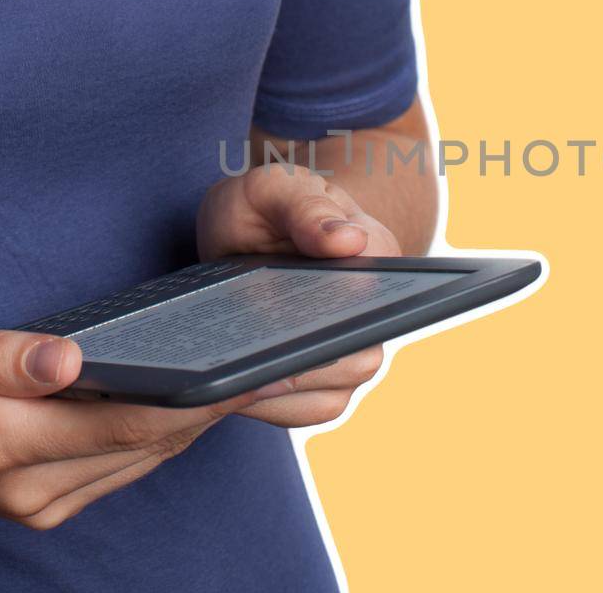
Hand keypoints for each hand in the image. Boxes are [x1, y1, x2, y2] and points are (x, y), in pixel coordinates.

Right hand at [0, 308, 287, 529]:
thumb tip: (66, 358)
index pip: (125, 420)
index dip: (197, 394)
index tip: (254, 361)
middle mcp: (30, 487)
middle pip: (149, 444)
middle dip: (219, 403)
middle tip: (282, 357)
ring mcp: (42, 504)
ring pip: (145, 459)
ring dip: (201, 420)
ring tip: (259, 370)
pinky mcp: (49, 504)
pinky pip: (126, 466)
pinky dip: (167, 433)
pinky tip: (201, 396)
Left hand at [196, 164, 396, 426]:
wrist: (243, 237)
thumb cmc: (261, 208)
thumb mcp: (270, 190)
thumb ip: (304, 207)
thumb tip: (347, 241)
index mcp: (373, 254)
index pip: (376, 297)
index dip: (338, 318)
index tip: (289, 324)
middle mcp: (373, 310)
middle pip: (356, 359)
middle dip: (299, 363)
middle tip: (242, 358)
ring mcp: (350, 351)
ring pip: (330, 396)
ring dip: (278, 390)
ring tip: (226, 374)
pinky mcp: (321, 383)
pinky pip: (304, 412)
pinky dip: (266, 406)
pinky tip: (228, 387)